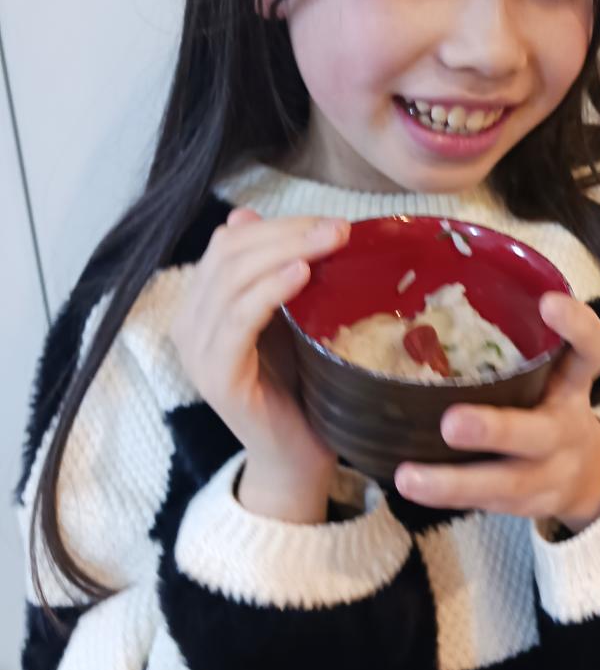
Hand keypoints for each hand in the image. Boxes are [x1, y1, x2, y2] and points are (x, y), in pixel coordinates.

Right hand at [170, 206, 350, 522]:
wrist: (299, 456)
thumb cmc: (301, 383)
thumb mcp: (290, 315)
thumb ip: (272, 271)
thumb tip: (248, 214)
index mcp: (202, 306)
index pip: (229, 243)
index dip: (279, 225)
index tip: (331, 221)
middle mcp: (189, 325)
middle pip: (229, 254)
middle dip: (288, 232)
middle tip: (339, 227)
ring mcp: (199, 353)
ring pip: (232, 279)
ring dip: (286, 251)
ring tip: (330, 241)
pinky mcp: (218, 378)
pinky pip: (238, 320)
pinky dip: (269, 290)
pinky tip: (302, 274)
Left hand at [394, 293, 599, 532]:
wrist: (591, 475)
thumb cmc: (549, 403)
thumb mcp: (552, 372)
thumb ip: (518, 346)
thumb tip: (427, 304)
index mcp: (574, 384)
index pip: (593, 351)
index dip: (578, 328)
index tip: (549, 302)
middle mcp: (565, 429)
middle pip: (540, 433)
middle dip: (496, 430)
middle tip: (452, 423)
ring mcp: (548, 474)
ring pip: (506, 484)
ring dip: (454, 482)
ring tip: (408, 477)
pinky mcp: (526, 505)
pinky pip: (486, 503)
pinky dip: (447, 497)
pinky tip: (410, 487)